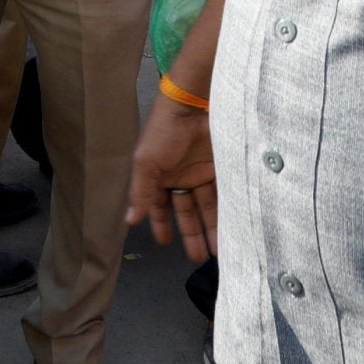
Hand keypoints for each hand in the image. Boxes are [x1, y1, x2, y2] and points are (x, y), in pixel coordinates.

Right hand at [123, 96, 216, 260]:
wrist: (193, 105)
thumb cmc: (163, 133)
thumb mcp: (146, 163)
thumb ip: (141, 193)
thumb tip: (130, 221)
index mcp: (158, 176)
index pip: (159, 206)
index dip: (161, 224)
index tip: (166, 243)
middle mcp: (180, 177)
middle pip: (186, 211)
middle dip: (192, 234)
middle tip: (200, 258)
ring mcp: (201, 173)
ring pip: (208, 207)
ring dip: (212, 228)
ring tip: (219, 252)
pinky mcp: (220, 169)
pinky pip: (224, 195)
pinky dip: (227, 211)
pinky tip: (233, 228)